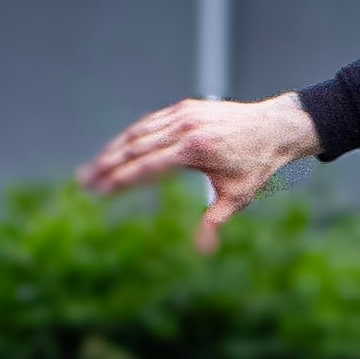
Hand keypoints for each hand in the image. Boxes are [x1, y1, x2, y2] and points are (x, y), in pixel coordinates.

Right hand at [78, 91, 317, 251]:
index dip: (119, 179)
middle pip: (134, 147)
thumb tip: (203, 250)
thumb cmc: (257, 165)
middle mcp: (183, 128)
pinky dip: (133, 135)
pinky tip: (119, 148)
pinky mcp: (185, 108)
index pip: (145, 166)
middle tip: (84, 181)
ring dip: (114, 149)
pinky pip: (151, 122)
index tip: (99, 190)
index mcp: (192, 150)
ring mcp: (183, 114)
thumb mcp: (238, 197)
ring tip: (94, 166)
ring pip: (139, 132)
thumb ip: (215, 221)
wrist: (275, 127)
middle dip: (106, 165)